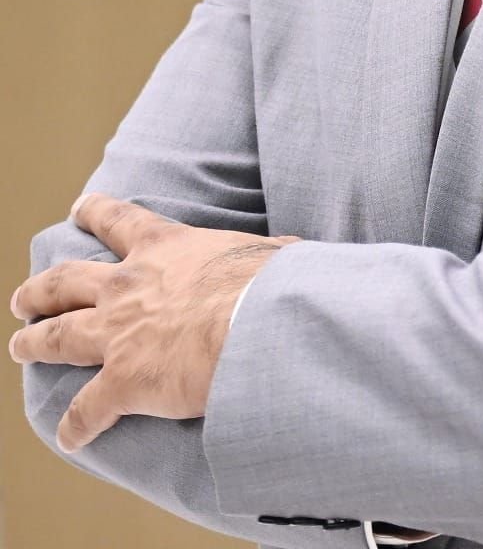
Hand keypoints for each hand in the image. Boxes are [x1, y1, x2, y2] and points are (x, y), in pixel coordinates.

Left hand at [8, 194, 299, 452]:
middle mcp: (128, 286)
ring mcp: (117, 335)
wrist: (252, 323)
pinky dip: (75, 425)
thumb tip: (294, 251)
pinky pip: (86, 411)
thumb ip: (269, 251)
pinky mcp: (120, 383)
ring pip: (58, 337)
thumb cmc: (267, 283)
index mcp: (164, 248)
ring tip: (19, 345)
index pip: (120, 221)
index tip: (79, 208)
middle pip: (67, 282)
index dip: (96, 213)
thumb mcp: (268, 251)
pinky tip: (69, 436)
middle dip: (41, 288)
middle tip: (24, 295)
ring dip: (34, 342)